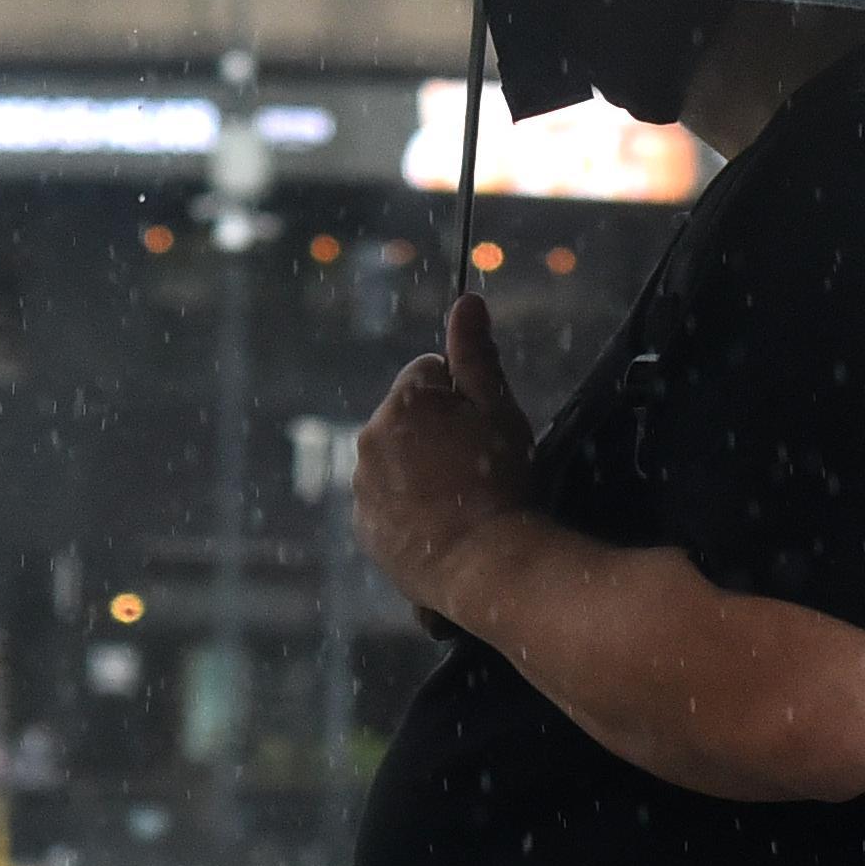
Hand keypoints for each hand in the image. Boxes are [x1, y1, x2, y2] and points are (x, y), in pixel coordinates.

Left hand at [355, 293, 536, 620]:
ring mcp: (363, 486)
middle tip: (479, 469)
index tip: (484, 431)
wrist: (487, 565)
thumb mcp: (500, 410)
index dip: (465, 397)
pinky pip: (388, 502)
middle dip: (439, 433)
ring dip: (423, 470)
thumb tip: (466, 301)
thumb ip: (476, 354)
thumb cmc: (501, 482)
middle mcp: (370, 438)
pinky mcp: (365, 527)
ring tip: (463, 502)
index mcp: (403, 401)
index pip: (430, 373)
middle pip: (409, 418)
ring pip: (397, 461)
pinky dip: (410, 508)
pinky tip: (444, 525)